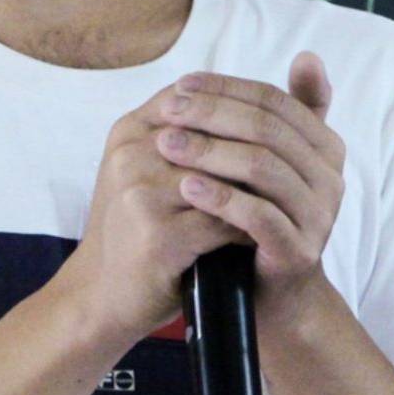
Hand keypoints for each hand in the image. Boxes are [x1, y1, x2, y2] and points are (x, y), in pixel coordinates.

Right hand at [57, 52, 345, 352]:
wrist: (97, 296)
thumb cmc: (131, 232)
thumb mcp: (145, 174)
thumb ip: (183, 140)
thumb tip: (248, 109)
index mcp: (130, 131)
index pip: (196, 98)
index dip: (241, 110)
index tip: (277, 126)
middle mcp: (132, 153)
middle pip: (216, 134)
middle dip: (257, 147)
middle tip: (296, 157)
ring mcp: (142, 193)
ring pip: (225, 177)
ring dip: (259, 188)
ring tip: (288, 194)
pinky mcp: (158, 235)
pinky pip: (223, 221)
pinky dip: (249, 226)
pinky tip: (266, 230)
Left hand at [148, 52, 345, 322]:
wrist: (270, 295)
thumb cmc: (262, 220)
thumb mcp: (272, 164)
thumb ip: (283, 115)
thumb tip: (309, 56)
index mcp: (326, 148)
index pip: (274, 101)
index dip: (226, 89)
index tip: (181, 85)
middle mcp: (331, 178)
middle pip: (266, 130)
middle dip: (211, 115)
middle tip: (166, 111)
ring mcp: (319, 216)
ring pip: (263, 168)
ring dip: (209, 152)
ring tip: (165, 145)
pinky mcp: (299, 250)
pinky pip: (258, 215)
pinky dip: (220, 197)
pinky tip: (185, 187)